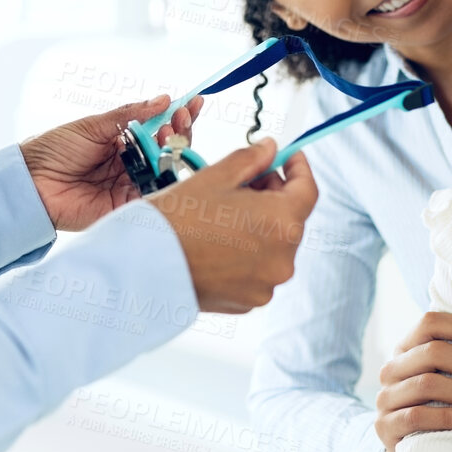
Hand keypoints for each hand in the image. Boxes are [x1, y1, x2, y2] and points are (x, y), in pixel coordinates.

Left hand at [19, 94, 201, 231]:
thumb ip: (130, 115)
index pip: (158, 128)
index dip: (178, 116)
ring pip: (166, 171)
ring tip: (170, 135)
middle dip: (181, 132)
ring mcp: (130, 186)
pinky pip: (154, 196)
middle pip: (168, 150)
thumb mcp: (93, 125)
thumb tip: (163, 100)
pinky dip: (167, 181)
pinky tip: (168, 162)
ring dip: (174, 152)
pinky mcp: (126, 207)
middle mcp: (130, 164)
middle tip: (180, 119)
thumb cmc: (54, 150)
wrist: (30, 182)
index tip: (194, 102)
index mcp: (122, 142)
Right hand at [146, 138, 317, 313]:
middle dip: (274, 196)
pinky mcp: (249, 301)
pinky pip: (258, 270)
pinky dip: (247, 253)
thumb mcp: (217, 176)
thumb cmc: (178, 217)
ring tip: (226, 214)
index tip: (286, 157)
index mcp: (283, 223)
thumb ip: (252, 159)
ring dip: (260, 226)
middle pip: (291, 219)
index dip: (298, 168)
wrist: (143, 264)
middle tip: (247, 181)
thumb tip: (270, 150)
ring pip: (274, 246)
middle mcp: (283, 258)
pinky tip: (220, 241)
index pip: (308, 190)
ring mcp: (267, 284)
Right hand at [376, 309, 451, 451]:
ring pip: (427, 384)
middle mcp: (391, 369)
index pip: (429, 323)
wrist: (410, 451)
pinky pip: (418, 416)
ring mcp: (386, 397)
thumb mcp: (441, 378)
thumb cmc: (436, 408)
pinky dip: (449, 417)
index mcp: (405, 349)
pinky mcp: (386, 425)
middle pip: (432, 352)